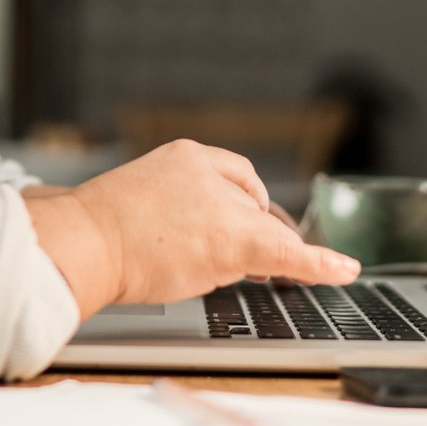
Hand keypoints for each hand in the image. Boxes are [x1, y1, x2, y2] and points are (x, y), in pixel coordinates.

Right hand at [26, 140, 358, 316]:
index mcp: (186, 156)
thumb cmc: (99, 232)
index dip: (249, 203)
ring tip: (194, 268)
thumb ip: (181, 208)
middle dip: (251, 234)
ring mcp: (222, 205)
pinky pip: (287, 253)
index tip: (254, 220)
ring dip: (249, 257)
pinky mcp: (232, 239)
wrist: (83, 242)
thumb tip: (209, 238)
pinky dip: (319, 263)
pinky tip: (343, 269)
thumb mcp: (142, 202)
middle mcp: (209, 173)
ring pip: (258, 234)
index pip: (237, 177)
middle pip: (253, 207)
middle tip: (238, 261)